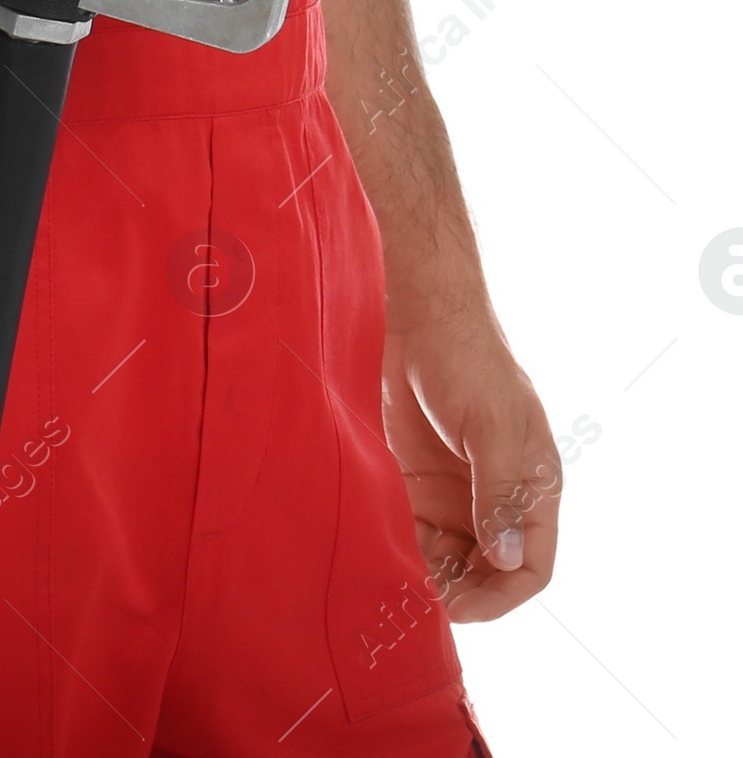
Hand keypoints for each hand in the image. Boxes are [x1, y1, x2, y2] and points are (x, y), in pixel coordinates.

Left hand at [380, 302, 560, 620]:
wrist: (416, 313)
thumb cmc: (469, 359)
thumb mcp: (493, 426)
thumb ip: (499, 493)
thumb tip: (506, 559)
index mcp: (532, 486)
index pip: (532, 564)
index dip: (504, 594)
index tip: (465, 607)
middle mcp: (496, 498)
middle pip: (490, 572)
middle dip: (465, 593)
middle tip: (426, 600)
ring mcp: (456, 492)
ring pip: (452, 560)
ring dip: (433, 578)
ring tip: (403, 581)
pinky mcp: (418, 482)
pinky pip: (418, 535)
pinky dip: (408, 552)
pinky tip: (388, 554)